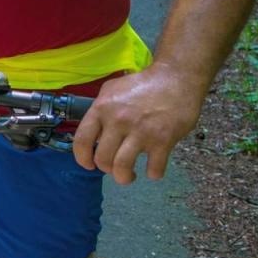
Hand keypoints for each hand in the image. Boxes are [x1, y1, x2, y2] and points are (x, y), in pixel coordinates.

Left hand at [72, 63, 204, 183]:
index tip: (89, 165)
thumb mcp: (112, 89)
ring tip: (128, 176)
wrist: (176, 79)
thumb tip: (93, 131)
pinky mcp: (162, 140)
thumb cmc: (142, 84)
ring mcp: (140, 132)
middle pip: (102, 159)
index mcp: (102, 109)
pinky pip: (153, 169)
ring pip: (122, 168)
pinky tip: (153, 169)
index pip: (81, 140)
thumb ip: (100, 110)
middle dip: (106, 169)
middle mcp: (118, 121)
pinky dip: (153, 174)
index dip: (82, 158)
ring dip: (124, 178)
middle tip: (114, 168)